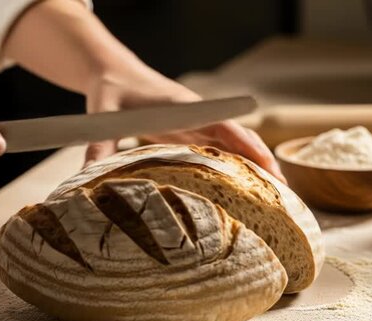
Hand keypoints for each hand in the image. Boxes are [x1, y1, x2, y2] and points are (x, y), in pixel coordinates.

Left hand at [83, 68, 284, 181]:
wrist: (114, 74)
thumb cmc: (111, 92)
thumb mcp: (102, 117)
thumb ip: (98, 146)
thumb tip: (89, 177)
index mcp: (183, 106)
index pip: (222, 124)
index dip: (246, 143)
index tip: (267, 162)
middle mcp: (197, 114)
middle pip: (239, 137)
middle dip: (261, 161)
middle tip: (281, 190)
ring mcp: (197, 123)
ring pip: (234, 144)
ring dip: (254, 165)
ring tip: (273, 195)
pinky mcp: (192, 132)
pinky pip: (220, 149)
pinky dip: (236, 166)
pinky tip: (244, 187)